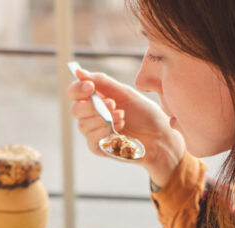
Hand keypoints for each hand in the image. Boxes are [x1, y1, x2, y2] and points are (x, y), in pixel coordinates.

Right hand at [67, 67, 184, 187]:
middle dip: (92, 105)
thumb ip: (102, 82)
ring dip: (103, 119)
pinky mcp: (100, 148)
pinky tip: (120, 129)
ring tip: (122, 116)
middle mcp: (92, 117)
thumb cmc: (144, 114)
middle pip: (75, 110)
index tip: (90, 86)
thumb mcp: (124, 93)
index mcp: (96, 100)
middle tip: (112, 104)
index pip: (75, 93)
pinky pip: (91, 140)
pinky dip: (104, 132)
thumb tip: (79, 72)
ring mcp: (95, 133)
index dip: (78, 88)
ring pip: (83, 125)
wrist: (160, 136)